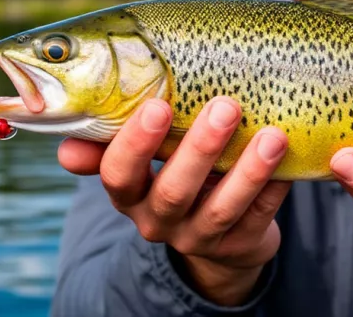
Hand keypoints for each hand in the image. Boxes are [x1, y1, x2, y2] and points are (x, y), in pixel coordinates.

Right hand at [57, 96, 291, 306]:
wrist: (216, 236)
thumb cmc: (174, 173)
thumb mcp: (143, 161)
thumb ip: (112, 143)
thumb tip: (63, 146)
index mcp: (129, 194)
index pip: (118, 175)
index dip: (135, 145)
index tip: (156, 107)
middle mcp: (158, 220)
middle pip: (173, 191)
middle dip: (199, 149)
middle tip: (225, 106)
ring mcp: (199, 238)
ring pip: (221, 209)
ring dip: (247, 171)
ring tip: (272, 135)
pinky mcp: (239, 247)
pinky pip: (260, 218)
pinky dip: (275, 189)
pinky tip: (289, 161)